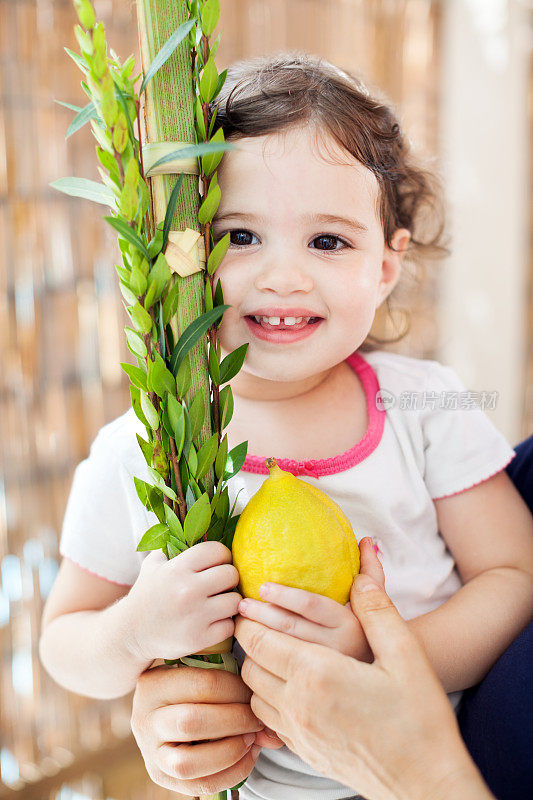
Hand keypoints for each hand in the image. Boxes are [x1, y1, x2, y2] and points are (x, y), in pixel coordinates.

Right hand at [124, 541, 241, 662]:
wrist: (130, 634)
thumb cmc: (146, 595)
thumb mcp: (153, 565)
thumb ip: (172, 545)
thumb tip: (191, 522)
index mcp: (177, 568)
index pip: (217, 550)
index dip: (222, 556)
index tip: (219, 564)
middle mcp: (187, 590)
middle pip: (231, 574)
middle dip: (228, 579)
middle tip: (220, 585)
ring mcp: (194, 616)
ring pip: (235, 601)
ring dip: (229, 602)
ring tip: (219, 603)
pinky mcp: (198, 638)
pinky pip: (230, 626)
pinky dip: (225, 625)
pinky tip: (213, 622)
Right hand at [130, 662, 281, 794]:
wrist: (169, 707)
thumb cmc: (196, 685)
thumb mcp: (208, 675)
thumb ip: (238, 690)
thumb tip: (273, 732)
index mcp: (154, 682)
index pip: (201, 683)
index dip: (236, 689)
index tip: (255, 692)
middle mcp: (144, 718)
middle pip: (192, 722)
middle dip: (234, 721)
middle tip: (257, 719)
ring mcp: (149, 751)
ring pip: (187, 763)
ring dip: (229, 752)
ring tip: (250, 739)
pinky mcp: (160, 776)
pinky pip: (196, 786)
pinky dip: (228, 774)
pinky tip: (246, 757)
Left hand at [235, 549, 491, 799]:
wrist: (427, 783)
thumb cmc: (419, 718)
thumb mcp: (405, 653)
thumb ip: (377, 609)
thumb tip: (360, 576)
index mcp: (318, 673)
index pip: (260, 641)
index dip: (248, 620)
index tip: (248, 604)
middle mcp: (299, 705)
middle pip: (250, 667)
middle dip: (249, 643)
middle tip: (258, 623)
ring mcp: (299, 733)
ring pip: (254, 696)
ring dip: (256, 672)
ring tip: (272, 653)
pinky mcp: (305, 753)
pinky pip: (268, 721)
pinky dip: (267, 700)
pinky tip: (287, 689)